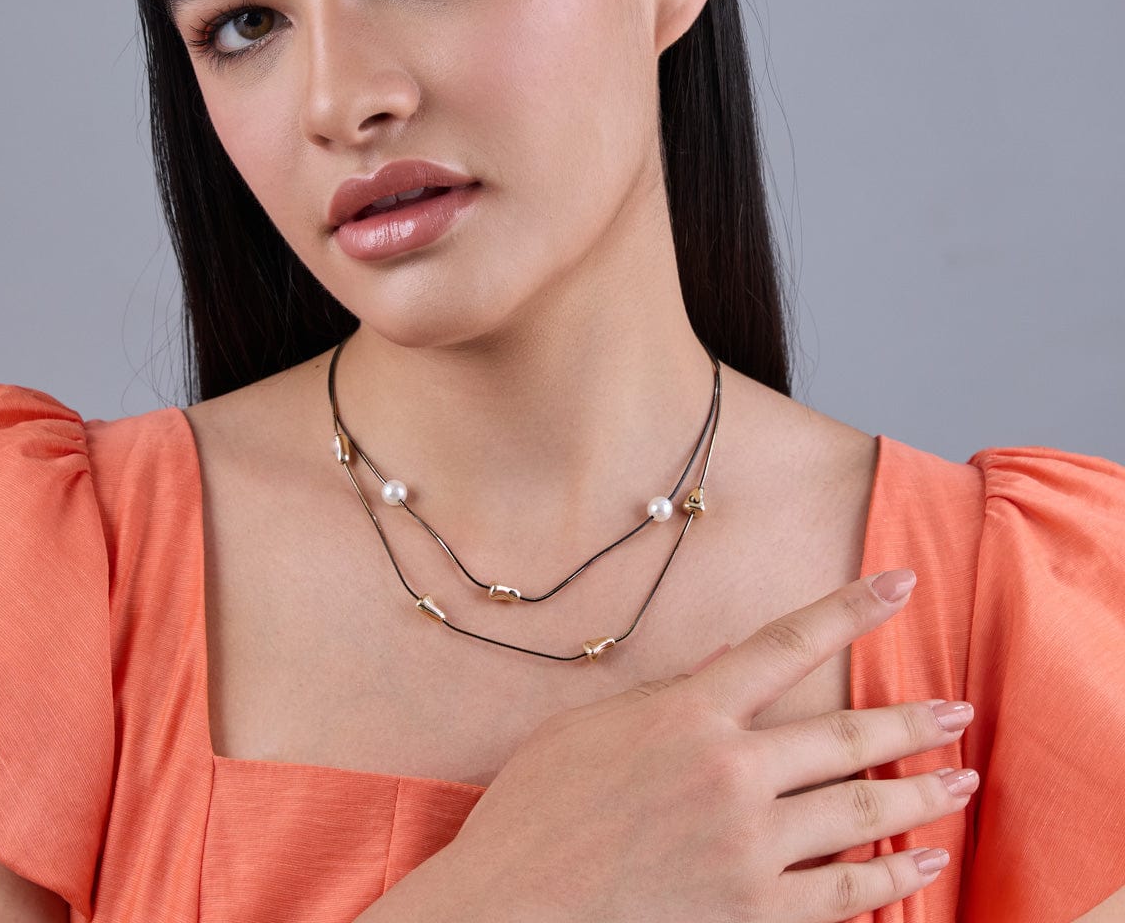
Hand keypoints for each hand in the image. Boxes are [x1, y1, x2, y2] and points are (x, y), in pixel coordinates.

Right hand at [442, 569, 976, 921]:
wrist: (511, 909)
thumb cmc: (539, 810)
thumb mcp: (591, 727)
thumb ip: (668, 694)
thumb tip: (726, 658)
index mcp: (687, 714)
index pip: (784, 644)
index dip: (849, 609)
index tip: (900, 583)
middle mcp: (729, 773)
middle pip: (845, 737)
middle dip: (912, 721)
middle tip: (959, 711)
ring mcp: (747, 850)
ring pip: (860, 815)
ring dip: (920, 796)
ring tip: (961, 782)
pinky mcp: (752, 915)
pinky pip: (843, 896)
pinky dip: (892, 878)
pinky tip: (923, 863)